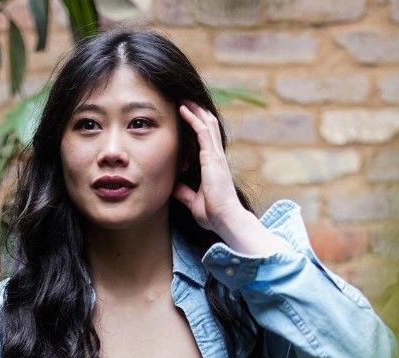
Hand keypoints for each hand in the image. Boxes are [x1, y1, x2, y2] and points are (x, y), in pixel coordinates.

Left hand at [172, 101, 241, 231]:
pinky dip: (193, 118)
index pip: (207, 140)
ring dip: (195, 110)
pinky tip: (183, 110)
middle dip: (198, 112)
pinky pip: (202, 131)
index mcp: (214, 166)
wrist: (225, 219)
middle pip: (209, 126)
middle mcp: (217, 157)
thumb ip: (184, 193)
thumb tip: (173, 186)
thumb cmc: (213, 214)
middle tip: (186, 101)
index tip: (188, 117)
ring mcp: (216, 155)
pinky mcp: (212, 157)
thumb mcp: (193, 201)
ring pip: (206, 124)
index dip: (199, 126)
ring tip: (184, 98)